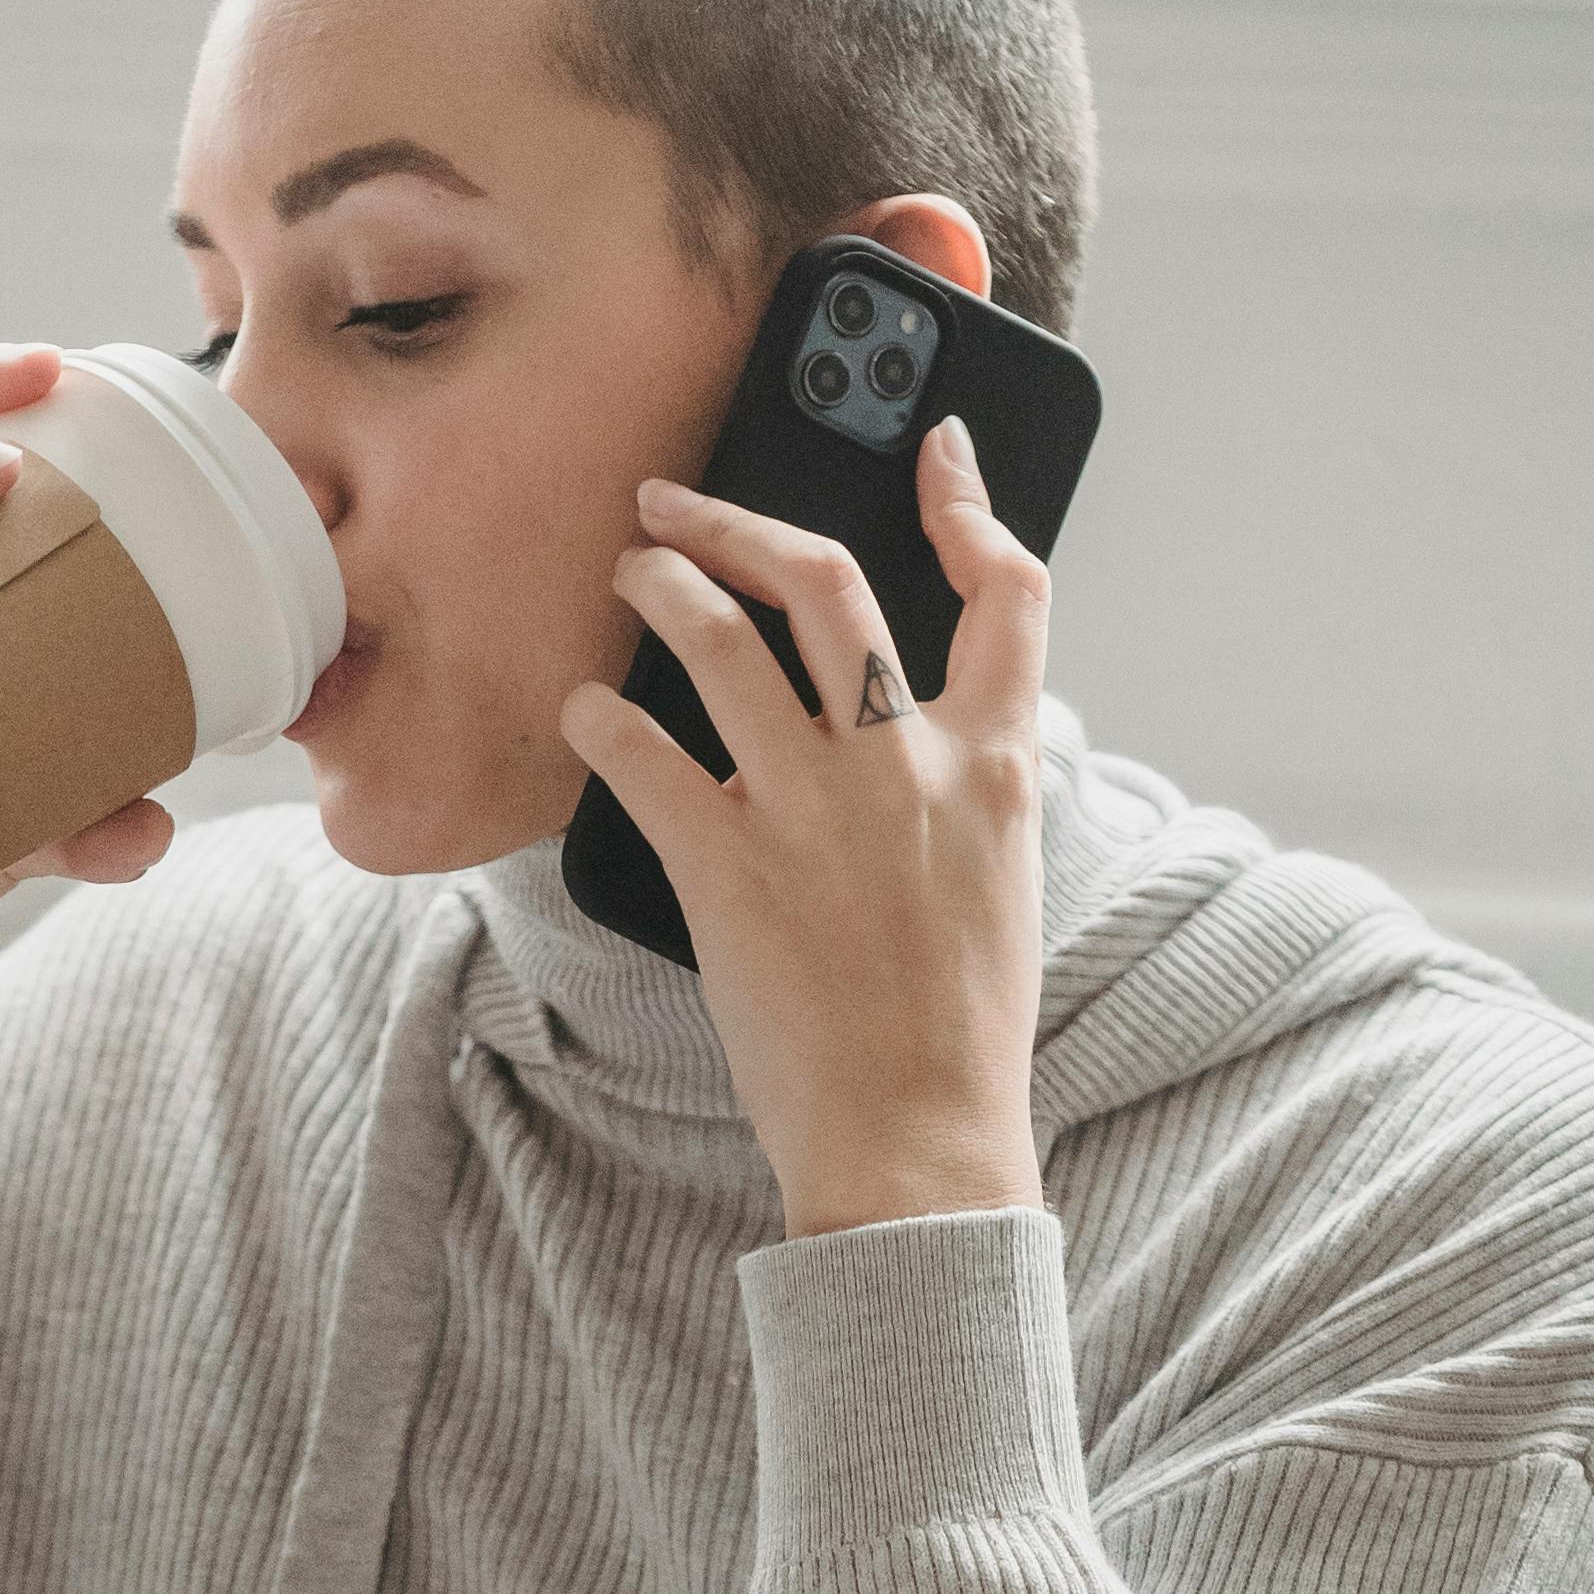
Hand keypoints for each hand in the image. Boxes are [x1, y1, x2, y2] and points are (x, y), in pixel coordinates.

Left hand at [555, 414, 1050, 1237]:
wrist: (917, 1141)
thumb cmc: (957, 1031)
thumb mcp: (999, 880)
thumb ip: (968, 785)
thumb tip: (912, 725)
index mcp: (996, 766)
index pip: (1008, 592)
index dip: (968, 503)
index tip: (933, 452)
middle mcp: (907, 765)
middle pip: (827, 580)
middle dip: (741, 518)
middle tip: (679, 502)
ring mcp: (812, 809)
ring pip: (720, 638)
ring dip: (660, 584)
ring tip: (630, 571)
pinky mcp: (726, 868)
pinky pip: (641, 753)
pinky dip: (601, 716)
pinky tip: (585, 709)